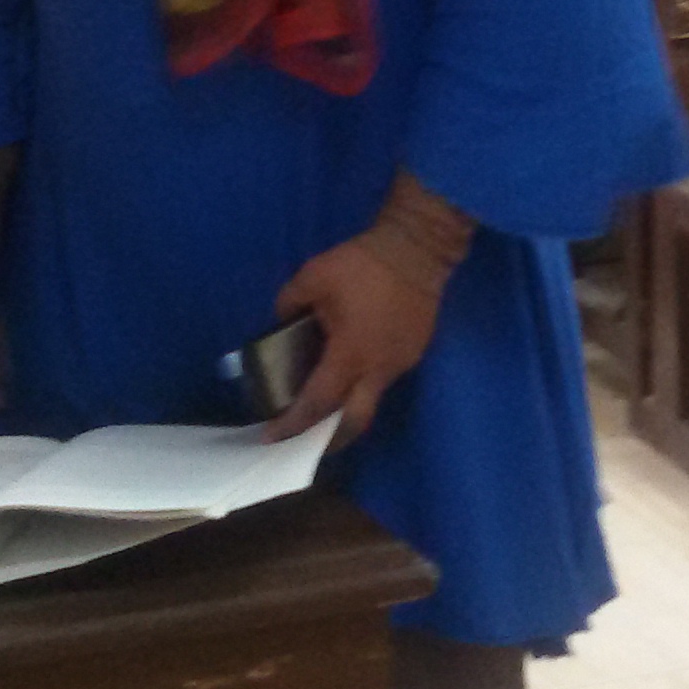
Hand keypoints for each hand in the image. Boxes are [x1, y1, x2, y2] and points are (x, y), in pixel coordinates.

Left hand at [267, 232, 443, 446]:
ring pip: (370, 399)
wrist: (416, 248)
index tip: (271, 436)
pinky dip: (363, 382)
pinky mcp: (413, 352)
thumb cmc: (362, 264)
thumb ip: (288, 305)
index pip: (317, 403)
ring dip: (346, 407)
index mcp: (350, 355)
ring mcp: (400, 363)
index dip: (292, 423)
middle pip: (354, 423)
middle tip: (304, 440)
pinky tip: (351, 367)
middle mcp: (378, 370)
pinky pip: (384, 377)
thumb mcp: (312, 277)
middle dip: (328, 439)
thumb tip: (283, 322)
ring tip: (323, 400)